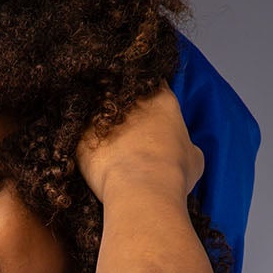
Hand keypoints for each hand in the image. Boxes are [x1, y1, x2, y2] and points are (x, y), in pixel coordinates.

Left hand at [75, 82, 203, 202]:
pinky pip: (79, 138)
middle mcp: (128, 100)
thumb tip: (182, 150)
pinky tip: (95, 164)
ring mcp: (101, 117)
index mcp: (160, 98)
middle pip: (121, 94)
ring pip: (96, 113)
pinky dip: (85, 149)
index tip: (149, 111)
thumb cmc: (173, 174)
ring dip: (100, 126)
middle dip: (123, 109)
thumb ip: (184, 145)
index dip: (151, 96)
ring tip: (110, 150)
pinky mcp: (80, 137)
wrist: (143, 190)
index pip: (153, 83)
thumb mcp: (194, 158)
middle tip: (127, 131)